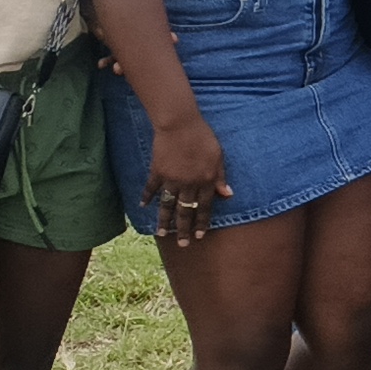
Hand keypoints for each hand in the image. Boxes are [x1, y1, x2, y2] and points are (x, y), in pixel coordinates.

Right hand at [145, 115, 231, 247]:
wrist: (180, 125)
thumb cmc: (203, 137)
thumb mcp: (218, 156)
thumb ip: (220, 177)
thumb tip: (227, 195)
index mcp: (205, 181)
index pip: (204, 207)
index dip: (202, 222)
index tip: (200, 236)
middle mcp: (188, 184)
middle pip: (185, 211)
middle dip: (184, 229)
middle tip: (183, 244)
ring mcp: (171, 179)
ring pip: (168, 205)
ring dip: (164, 221)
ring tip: (161, 234)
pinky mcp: (157, 171)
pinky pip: (151, 187)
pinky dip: (147, 197)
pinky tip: (143, 206)